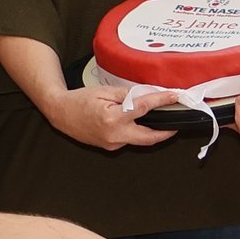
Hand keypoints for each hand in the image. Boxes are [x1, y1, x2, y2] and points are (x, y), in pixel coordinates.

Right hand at [45, 82, 176, 150]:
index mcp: (113, 118)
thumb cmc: (80, 100)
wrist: (61, 114)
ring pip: (140, 140)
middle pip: (150, 138)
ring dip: (153, 132)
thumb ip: (128, 94)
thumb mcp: (105, 91)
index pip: (144, 109)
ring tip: (162, 120)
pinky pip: (130, 140)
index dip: (162, 101)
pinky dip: (138, 132)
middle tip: (177, 122)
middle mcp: (114, 135)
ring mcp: (113, 144)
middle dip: (167, 132)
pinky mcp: (111, 146)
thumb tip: (147, 95)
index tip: (174, 96)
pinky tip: (140, 123)